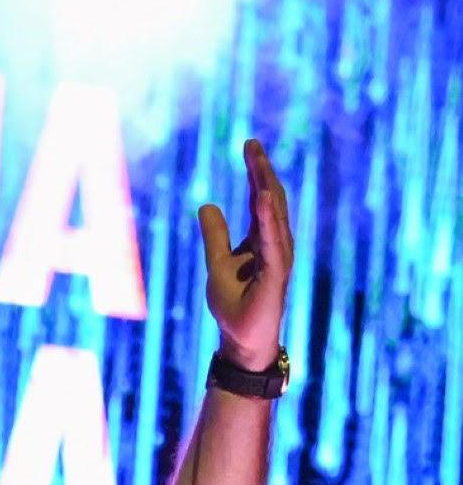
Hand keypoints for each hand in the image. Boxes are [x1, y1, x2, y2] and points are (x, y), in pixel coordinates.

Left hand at [196, 139, 293, 370]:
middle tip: (251, 144)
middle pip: (271, 201)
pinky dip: (268, 221)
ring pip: (274, 218)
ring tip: (257, 164)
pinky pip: (271, 243)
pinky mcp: (275, 276)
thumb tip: (207, 205)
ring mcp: (278, 260)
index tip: (249, 144)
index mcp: (262, 240)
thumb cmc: (234, 306)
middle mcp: (275, 245)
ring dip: (266, 190)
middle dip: (261, 172)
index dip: (256, 172)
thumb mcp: (217, 264)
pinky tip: (262, 201)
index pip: (261, 199)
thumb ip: (215, 236)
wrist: (241, 340)